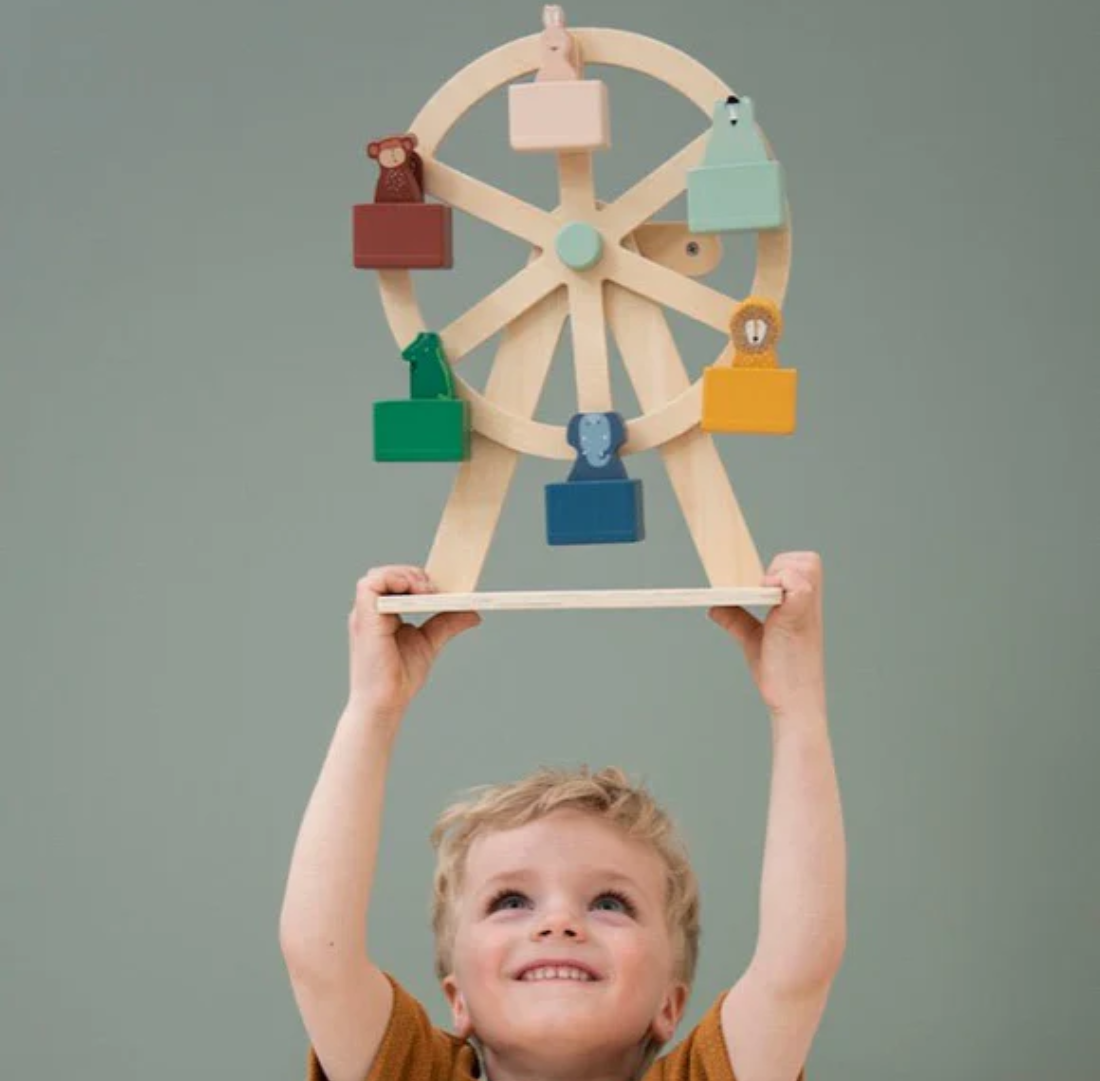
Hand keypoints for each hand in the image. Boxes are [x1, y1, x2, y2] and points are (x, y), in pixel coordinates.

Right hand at [347, 565, 480, 723]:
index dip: (416, 578)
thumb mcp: (430, 642)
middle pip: (386, 574)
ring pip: (377, 575)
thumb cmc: (400, 677)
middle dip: (413, 574)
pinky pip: (370, 586)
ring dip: (404, 576)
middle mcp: (371, 611)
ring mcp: (365, 615)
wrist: (387, 702)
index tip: (439, 587)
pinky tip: (414, 592)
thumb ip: (447, 624)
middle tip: (434, 589)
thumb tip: (473, 612)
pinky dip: (392, 581)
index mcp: (383, 614)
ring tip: (426, 590)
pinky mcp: (364, 619)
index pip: (394, 582)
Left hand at [709, 552, 825, 719]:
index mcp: (802, 605)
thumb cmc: (780, 673)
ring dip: (782, 574)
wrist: (792, 702)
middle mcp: (808, 604)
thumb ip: (737, 620)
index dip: (784, 567)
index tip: (763, 586)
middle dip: (782, 566)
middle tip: (764, 591)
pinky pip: (798, 585)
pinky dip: (781, 584)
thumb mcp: (754, 639)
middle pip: (808, 559)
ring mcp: (806, 611)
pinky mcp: (799, 620)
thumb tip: (715, 607)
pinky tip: (770, 603)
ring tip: (767, 597)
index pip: (805, 564)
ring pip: (807, 565)